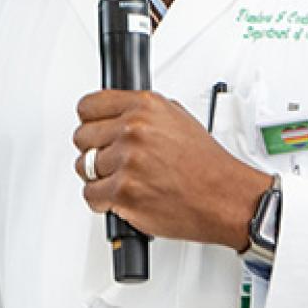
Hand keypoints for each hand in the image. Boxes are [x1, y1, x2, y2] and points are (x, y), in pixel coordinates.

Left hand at [73, 90, 271, 250]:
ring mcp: (127, 161)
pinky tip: (121, 197)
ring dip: (99, 177)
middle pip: (82, 137)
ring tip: (123, 180)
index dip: (90, 122)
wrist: (225, 198)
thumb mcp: (178, 118)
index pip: (89, 106)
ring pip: (84, 167)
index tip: (95, 131)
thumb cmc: (207, 165)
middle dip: (95, 150)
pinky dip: (102, 200)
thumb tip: (117, 115)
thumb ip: (143, 114)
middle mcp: (133, 130)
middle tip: (114, 161)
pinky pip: (91, 194)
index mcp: (144, 107)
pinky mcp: (124, 192)